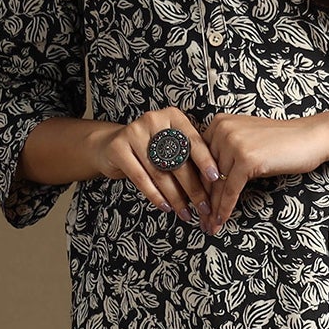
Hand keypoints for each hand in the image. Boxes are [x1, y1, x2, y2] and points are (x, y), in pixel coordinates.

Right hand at [92, 106, 219, 226]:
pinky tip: (166, 207)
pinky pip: (141, 178)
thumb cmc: (150, 147)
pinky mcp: (118, 148)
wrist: (112, 144)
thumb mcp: (171, 144)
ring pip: (160, 172)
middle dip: (193, 188)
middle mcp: (153, 120)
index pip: (193, 141)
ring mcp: (133, 132)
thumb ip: (188, 155)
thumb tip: (214, 184)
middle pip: (178, 160)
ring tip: (186, 212)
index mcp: (172, 116)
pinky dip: (155, 196)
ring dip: (176, 197)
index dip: (205, 161)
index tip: (216, 178)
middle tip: (204, 206)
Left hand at [94, 109, 328, 234]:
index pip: (198, 160)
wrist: (310, 138)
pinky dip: (224, 208)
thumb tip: (206, 182)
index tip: (189, 204)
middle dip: (200, 200)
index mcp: (218, 123)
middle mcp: (221, 130)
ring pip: (216, 184)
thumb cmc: (281, 143)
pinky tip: (221, 222)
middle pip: (205, 173)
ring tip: (208, 226)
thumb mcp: (247, 141)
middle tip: (197, 221)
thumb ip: (224, 153)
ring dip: (211, 209)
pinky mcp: (247, 159)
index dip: (193, 185)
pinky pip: (230, 190)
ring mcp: (234, 143)